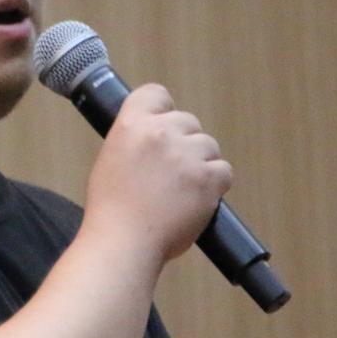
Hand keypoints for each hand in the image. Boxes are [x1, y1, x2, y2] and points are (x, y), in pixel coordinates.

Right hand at [84, 84, 231, 265]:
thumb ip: (135, 140)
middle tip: (171, 173)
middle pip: (188, 122)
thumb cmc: (112, 210)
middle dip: (184, 144)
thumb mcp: (112, 159)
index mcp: (131, 125)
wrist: (122, 243)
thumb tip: (158, 136)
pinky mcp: (207, 179)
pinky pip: (224, 172)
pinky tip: (196, 201)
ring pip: (209, 146)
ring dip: (201, 165)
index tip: (163, 129)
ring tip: (181, 191)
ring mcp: (186, 155)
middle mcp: (160, 133)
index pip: (157, 94)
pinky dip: (215, 186)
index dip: (163, 112)